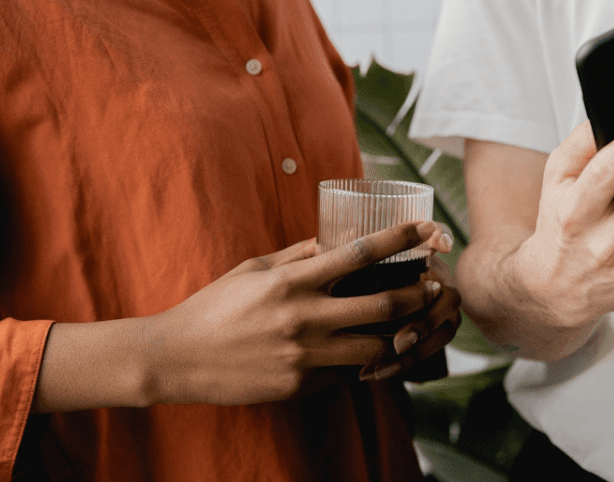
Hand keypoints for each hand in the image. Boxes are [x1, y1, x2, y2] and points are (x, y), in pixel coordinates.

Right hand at [145, 222, 445, 404]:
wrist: (178, 357)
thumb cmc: (215, 307)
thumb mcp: (254, 270)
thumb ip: (297, 258)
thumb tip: (331, 242)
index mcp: (292, 280)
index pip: (359, 254)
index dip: (399, 240)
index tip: (424, 229)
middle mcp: (303, 317)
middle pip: (381, 305)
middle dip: (417, 295)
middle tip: (435, 286)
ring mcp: (303, 355)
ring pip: (373, 347)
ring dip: (398, 336)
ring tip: (413, 325)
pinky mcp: (299, 384)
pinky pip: (343, 371)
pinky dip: (358, 361)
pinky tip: (367, 353)